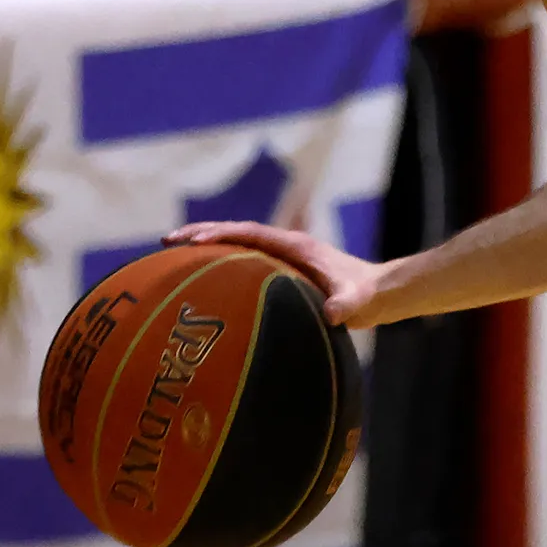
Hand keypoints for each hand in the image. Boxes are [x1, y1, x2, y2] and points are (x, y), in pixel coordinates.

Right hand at [164, 220, 390, 326]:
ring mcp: (283, 257)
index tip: (191, 241)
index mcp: (296, 247)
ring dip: (208, 246)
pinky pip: (244, 262)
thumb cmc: (367, 296)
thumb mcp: (356, 302)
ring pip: (238, 245)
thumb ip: (347, 305)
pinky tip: (202, 283)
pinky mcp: (283, 271)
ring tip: (172, 257)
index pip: (250, 233)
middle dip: (202, 233)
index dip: (220, 234)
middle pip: (236, 233)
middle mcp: (286, 246)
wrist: (380, 293)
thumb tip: (334, 313)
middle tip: (166, 240)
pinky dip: (221, 265)